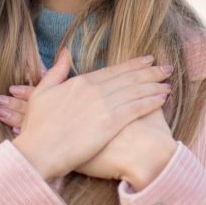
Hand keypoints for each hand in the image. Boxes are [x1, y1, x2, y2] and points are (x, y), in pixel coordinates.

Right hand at [1, 49, 173, 180]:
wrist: (38, 152)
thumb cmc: (37, 128)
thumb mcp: (41, 93)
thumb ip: (56, 71)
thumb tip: (66, 52)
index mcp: (80, 82)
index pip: (113, 71)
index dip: (133, 65)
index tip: (147, 60)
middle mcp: (94, 90)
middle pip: (129, 78)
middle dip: (150, 71)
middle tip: (167, 67)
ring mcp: (103, 106)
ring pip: (136, 91)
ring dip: (154, 84)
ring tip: (168, 80)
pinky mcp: (110, 124)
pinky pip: (137, 108)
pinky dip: (152, 101)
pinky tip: (163, 97)